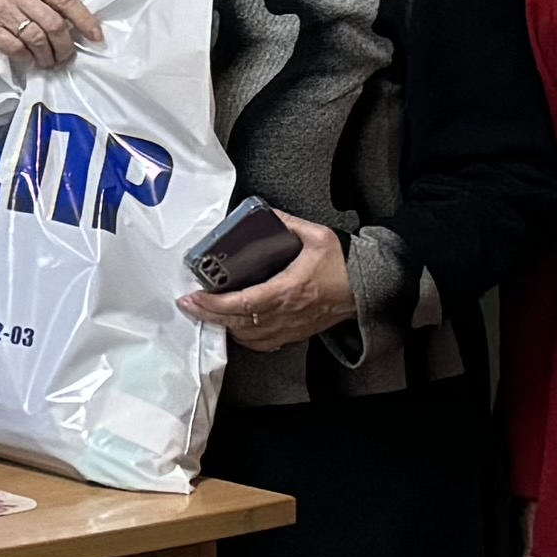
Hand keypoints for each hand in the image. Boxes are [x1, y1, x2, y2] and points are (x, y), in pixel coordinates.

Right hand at [0, 0, 99, 73]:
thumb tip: (79, 24)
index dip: (84, 20)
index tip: (96, 37)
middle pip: (53, 23)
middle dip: (65, 46)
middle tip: (66, 57)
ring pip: (37, 39)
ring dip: (47, 56)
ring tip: (48, 62)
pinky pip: (16, 48)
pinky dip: (26, 57)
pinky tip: (27, 59)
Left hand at [182, 212, 358, 352]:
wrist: (369, 288)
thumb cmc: (344, 263)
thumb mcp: (317, 236)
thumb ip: (287, 223)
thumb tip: (265, 213)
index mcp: (288, 289)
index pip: (243, 302)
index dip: (214, 304)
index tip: (193, 297)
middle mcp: (287, 313)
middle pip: (239, 322)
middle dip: (209, 315)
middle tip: (187, 305)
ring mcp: (291, 326)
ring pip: (249, 336)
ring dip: (224, 326)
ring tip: (205, 313)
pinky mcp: (297, 333)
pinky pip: (264, 343)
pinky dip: (245, 337)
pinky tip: (234, 326)